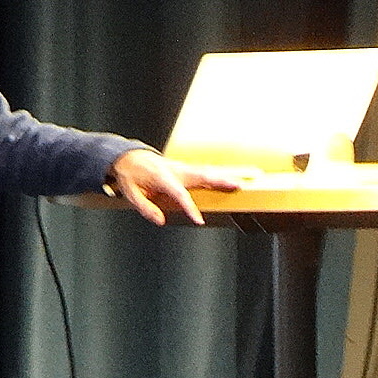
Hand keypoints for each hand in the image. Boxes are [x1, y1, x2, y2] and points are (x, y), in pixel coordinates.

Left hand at [108, 149, 250, 225]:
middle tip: (240, 184)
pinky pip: (206, 170)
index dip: (189, 207)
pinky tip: (235, 176)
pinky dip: (222, 173)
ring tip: (248, 177)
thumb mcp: (131, 194)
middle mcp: (177, 170)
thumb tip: (161, 220)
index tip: (198, 220)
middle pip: (203, 175)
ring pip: (209, 170)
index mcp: (163, 177)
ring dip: (229, 173)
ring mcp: (183, 167)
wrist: (129, 156)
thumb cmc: (130, 175)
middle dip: (222, 180)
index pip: (180, 194)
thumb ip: (146, 208)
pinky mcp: (186, 168)